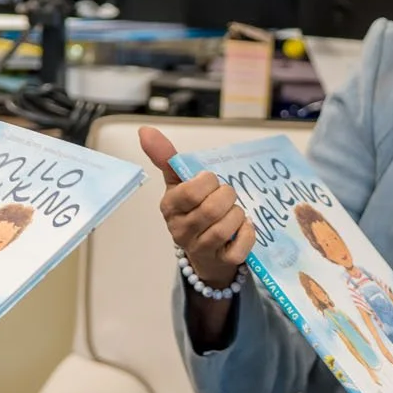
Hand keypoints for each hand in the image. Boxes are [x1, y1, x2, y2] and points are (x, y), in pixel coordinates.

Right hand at [140, 126, 255, 292]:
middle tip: (227, 196)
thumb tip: (145, 130)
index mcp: (170, 207)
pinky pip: (239, 249)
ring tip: (234, 212)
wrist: (205, 251)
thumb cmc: (193, 210)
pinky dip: (247, 234)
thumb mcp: (179, 182)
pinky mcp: (220, 262)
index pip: (191, 191)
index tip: (210, 182)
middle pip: (212, 209)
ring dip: (237, 214)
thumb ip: (165, 156)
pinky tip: (244, 227)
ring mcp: (200, 248)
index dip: (208, 182)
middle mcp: (181, 230)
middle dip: (227, 196)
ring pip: (225, 227)